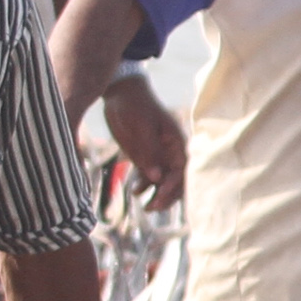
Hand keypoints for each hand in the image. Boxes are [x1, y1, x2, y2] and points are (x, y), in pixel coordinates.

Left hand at [98, 71, 189, 209]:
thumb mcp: (141, 128)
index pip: (181, 170)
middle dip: (167, 196)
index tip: (159, 197)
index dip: (172, 187)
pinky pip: (149, 177)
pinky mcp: (145, 156)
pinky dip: (144, 187)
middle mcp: (170, 151)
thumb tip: (156, 178)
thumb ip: (149, 153)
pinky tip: (134, 191)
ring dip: (156, 195)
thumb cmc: (134, 106)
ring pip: (163, 182)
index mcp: (175, 142)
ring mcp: (158, 155)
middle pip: (176, 180)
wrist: (120, 93)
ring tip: (145, 207)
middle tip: (152, 208)